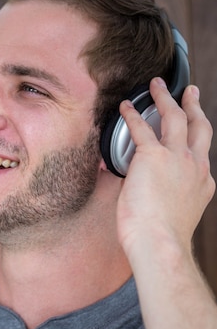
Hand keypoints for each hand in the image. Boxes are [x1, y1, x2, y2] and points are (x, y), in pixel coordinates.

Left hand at [116, 78, 214, 263]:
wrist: (160, 243)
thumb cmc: (162, 238)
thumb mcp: (177, 213)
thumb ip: (169, 197)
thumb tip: (149, 195)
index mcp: (202, 182)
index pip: (201, 153)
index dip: (195, 140)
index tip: (191, 132)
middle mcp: (195, 165)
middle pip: (199, 126)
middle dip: (194, 106)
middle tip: (191, 93)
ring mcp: (177, 158)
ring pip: (175, 117)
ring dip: (166, 98)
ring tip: (157, 85)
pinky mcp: (153, 157)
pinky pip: (141, 127)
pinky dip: (132, 114)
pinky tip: (125, 106)